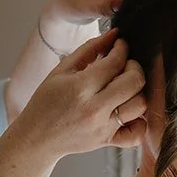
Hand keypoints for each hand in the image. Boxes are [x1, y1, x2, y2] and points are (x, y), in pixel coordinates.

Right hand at [13, 29, 146, 157]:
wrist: (36, 137)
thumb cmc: (46, 103)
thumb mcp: (61, 70)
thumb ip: (89, 49)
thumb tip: (114, 34)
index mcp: (80, 88)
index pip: (115, 62)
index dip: (122, 48)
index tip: (120, 46)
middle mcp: (95, 109)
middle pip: (135, 81)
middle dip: (134, 67)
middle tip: (124, 66)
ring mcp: (103, 128)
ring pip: (140, 104)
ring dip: (137, 91)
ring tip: (125, 88)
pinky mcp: (108, 141)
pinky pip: (137, 133)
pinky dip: (139, 122)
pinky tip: (128, 111)